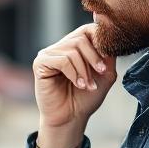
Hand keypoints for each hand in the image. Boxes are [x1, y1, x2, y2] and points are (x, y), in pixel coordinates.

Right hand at [32, 25, 117, 147]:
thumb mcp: (105, 73)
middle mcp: (61, 46)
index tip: (106, 60)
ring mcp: (49, 54)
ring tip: (87, 85)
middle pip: (82, 38)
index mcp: (75, 46)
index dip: (100, 40)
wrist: (71, 118)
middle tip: (100, 73)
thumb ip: (107, 53)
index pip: (88, 29)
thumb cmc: (86, 97)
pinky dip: (73, 73)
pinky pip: (62, 60)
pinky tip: (78, 84)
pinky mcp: (40, 63)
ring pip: (72, 50)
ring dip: (84, 70)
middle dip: (94, 57)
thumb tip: (108, 30)